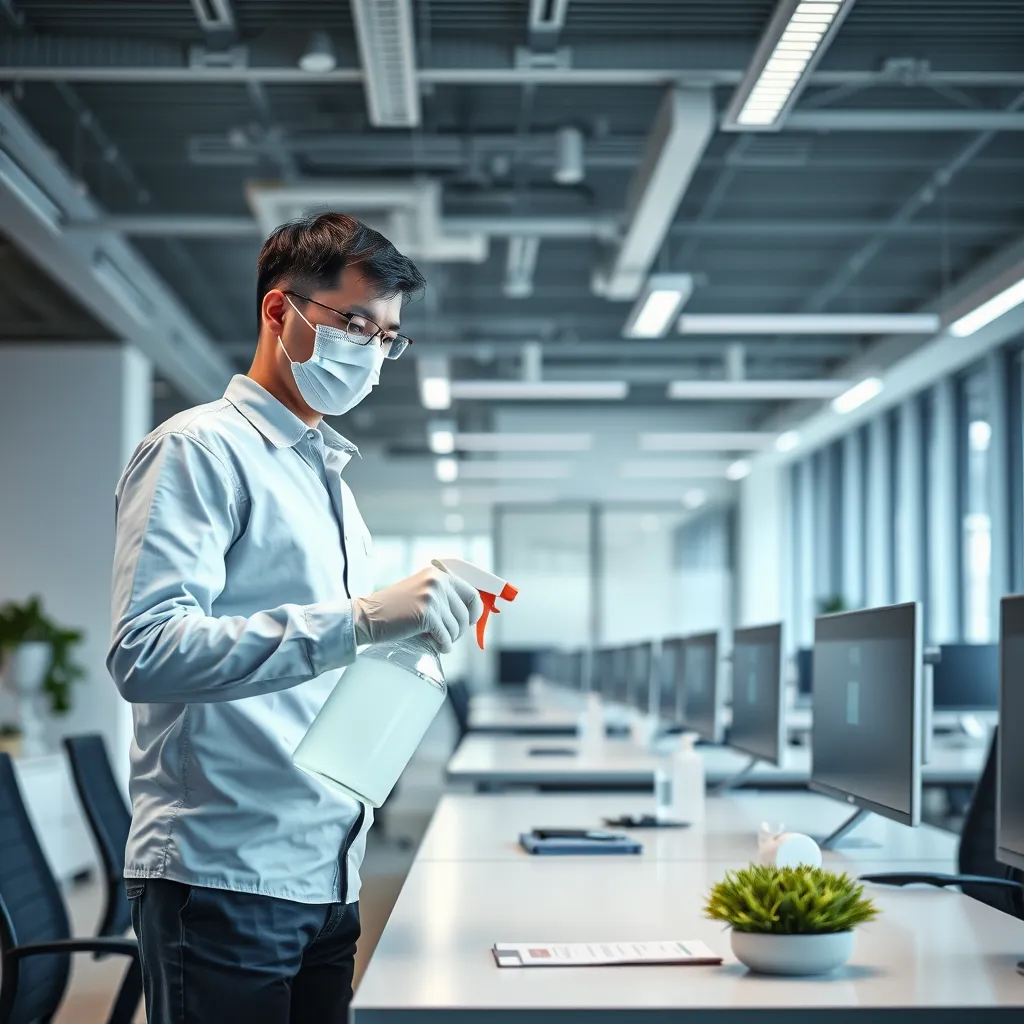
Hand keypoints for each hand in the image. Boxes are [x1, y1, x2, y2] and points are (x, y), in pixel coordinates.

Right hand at [352, 567, 483, 652]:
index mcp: (438, 574)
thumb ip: (443, 595)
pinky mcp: (426, 614)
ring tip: (436, 639)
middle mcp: (437, 582)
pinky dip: (443, 645)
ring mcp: (432, 597)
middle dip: (459, 629)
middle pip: (465, 613)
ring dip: (449, 638)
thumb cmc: (395, 609)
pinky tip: (437, 646)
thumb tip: (470, 612)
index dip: (475, 611)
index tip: (470, 622)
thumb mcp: (422, 592)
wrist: (368, 616)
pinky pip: (446, 636)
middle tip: (448, 636)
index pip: (471, 592)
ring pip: (456, 627)